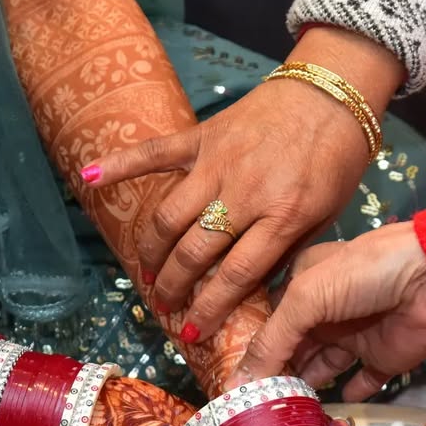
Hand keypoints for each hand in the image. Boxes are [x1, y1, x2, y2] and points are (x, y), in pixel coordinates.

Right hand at [77, 27, 404, 341]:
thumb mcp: (326, 218)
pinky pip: (156, 152)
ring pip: (170, 216)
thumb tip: (251, 292)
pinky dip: (121, 163)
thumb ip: (287, 253)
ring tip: (148, 275)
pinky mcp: (204, 136)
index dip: (209, 309)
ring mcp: (219, 162)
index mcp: (282, 217)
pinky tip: (89, 179)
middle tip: (165, 308)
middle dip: (175, 288)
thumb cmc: (336, 161)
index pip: (235, 276)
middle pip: (194, 252)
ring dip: (153, 251)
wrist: (333, 92)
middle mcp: (245, 193)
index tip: (191, 333)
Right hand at [230, 221, 425, 400]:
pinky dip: (345, 399)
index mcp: (303, 286)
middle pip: (292, 352)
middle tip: (252, 411)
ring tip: (282, 418)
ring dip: (305, 392)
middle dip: (275, 378)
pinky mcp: (384, 358)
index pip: (268, 325)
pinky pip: (361, 384)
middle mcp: (325, 312)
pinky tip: (326, 418)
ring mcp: (355, 336)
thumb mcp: (307, 298)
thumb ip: (272, 341)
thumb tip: (238, 382)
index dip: (250, 353)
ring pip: (322, 371)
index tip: (230, 386)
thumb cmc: (368, 271)